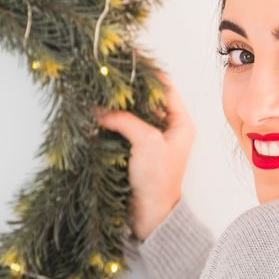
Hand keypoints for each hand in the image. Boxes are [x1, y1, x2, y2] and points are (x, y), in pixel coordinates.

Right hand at [94, 71, 195, 241]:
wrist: (149, 215)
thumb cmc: (157, 180)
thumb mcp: (145, 142)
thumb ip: (125, 120)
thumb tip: (100, 109)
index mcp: (180, 124)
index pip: (166, 89)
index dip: (149, 75)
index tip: (129, 63)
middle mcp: (167, 129)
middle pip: (147, 100)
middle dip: (129, 90)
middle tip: (109, 77)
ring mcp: (151, 140)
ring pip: (133, 114)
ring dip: (118, 106)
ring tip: (100, 92)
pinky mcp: (136, 150)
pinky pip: (123, 128)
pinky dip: (112, 121)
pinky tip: (98, 114)